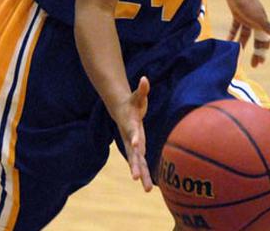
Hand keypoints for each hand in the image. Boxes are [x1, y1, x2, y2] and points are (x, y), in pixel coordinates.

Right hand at [111, 76, 152, 191]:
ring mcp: (133, 145)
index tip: (135, 145)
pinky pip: (141, 163)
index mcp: (130, 125)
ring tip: (148, 189)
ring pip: (137, 162)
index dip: (134, 138)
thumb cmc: (131, 102)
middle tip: (136, 178)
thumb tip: (145, 79)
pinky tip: (149, 186)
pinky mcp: (137, 149)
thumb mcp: (137, 95)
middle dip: (135, 165)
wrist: (120, 110)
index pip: (132, 132)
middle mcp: (130, 138)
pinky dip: (144, 174)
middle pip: (133, 153)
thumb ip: (142, 89)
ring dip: (142, 175)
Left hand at [225, 0, 269, 67]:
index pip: (265, 41)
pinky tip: (226, 42)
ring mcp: (246, 18)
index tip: (260, 64)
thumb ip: (268, 28)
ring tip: (237, 56)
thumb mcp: (258, 18)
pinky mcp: (237, 14)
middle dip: (255, 52)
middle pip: (256, 40)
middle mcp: (255, 22)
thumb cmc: (248, 2)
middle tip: (253, 65)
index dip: (263, 52)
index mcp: (262, 23)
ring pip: (245, 35)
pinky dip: (232, 35)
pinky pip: (235, 28)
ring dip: (241, 45)